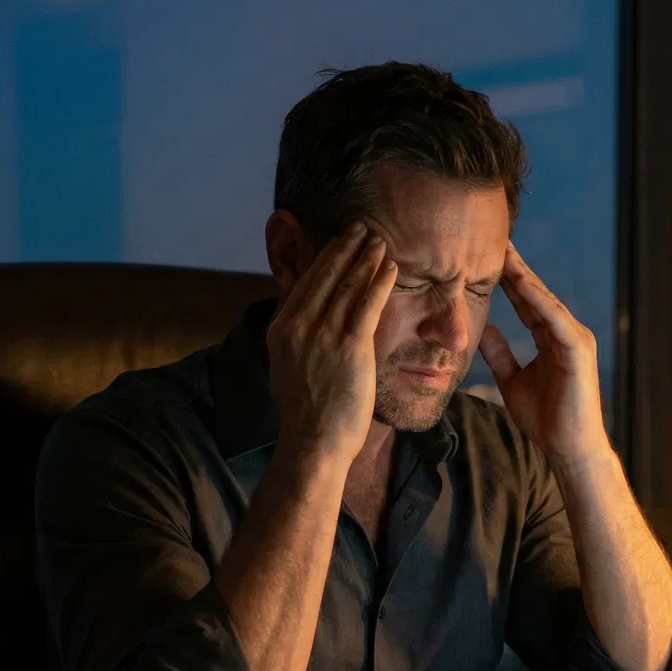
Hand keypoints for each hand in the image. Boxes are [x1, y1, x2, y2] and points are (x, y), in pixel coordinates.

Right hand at [266, 224, 396, 464]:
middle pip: (326, 277)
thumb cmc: (305, 414)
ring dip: (366, 259)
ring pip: (348, 285)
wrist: (312, 442)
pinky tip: (390, 267)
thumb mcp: (287, 368)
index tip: (339, 242)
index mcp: (281, 330)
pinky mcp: (350, 346)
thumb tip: (305, 323)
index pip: (306, 284)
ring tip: (380, 241)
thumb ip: (295, 341)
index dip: (325, 259)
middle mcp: (299, 326)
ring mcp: (324, 335)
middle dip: (346, 248)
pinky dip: (380, 282)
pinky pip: (368, 304)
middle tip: (362, 228)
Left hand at [480, 245, 611, 470]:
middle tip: (495, 239)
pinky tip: (522, 284)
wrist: (568, 449)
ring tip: (505, 253)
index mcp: (550, 338)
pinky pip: (555, 320)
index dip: (507, 279)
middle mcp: (565, 332)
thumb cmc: (545, 420)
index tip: (486, 257)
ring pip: (546, 301)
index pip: (526, 302)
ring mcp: (575, 339)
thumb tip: (481, 328)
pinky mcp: (578, 350)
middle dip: (516, 268)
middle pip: (536, 294)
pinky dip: (539, 301)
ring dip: (525, 277)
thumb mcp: (511, 380)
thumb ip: (499, 353)